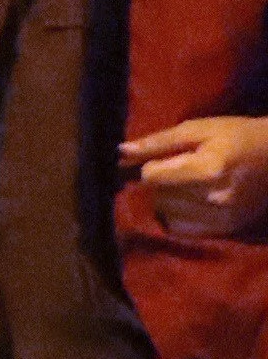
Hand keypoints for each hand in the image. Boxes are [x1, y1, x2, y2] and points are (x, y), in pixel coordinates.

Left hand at [125, 114, 267, 237]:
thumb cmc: (237, 136)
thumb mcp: (199, 129)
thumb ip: (159, 142)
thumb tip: (121, 152)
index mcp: (208, 169)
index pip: (151, 176)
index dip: (152, 165)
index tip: (166, 158)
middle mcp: (214, 198)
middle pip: (157, 196)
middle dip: (161, 182)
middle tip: (182, 169)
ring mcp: (222, 217)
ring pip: (166, 213)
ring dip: (168, 199)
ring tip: (189, 184)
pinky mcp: (226, 229)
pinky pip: (181, 228)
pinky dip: (179, 215)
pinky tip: (193, 201)